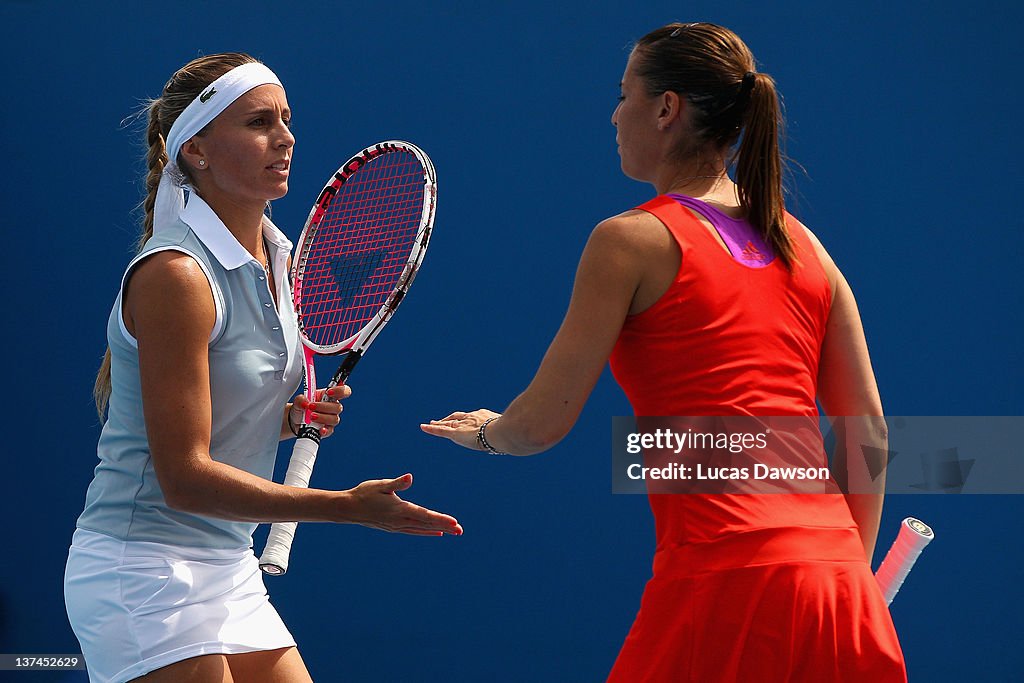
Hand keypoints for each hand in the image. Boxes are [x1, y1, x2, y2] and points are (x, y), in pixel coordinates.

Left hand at [289, 385, 351, 437]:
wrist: (295, 421)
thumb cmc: (301, 408)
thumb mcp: (298, 401)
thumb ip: (301, 399)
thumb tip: (305, 403)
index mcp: (329, 395)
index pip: (343, 391)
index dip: (340, 391)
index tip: (329, 392)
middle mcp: (332, 407)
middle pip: (338, 407)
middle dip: (324, 407)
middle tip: (311, 406)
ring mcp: (331, 419)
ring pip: (334, 419)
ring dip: (322, 417)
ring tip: (310, 417)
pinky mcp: (327, 429)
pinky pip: (330, 430)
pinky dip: (325, 430)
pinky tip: (319, 430)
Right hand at [345, 474, 462, 535]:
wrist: (348, 508)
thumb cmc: (364, 493)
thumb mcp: (381, 484)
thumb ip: (397, 482)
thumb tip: (410, 477)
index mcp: (400, 509)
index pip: (425, 515)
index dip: (440, 519)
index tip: (454, 522)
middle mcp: (400, 521)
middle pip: (427, 524)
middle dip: (445, 526)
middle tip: (460, 530)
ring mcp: (397, 526)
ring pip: (422, 529)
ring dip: (438, 530)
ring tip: (453, 532)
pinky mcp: (393, 528)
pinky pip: (414, 531)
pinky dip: (426, 531)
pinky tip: (436, 532)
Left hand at [420, 409, 501, 450]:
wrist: (502, 432)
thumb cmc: (509, 434)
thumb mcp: (509, 434)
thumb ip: (509, 437)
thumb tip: (518, 443)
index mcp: (483, 417)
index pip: (470, 417)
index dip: (465, 419)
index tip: (462, 421)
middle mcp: (471, 418)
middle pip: (456, 418)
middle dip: (449, 419)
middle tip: (442, 420)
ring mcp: (463, 425)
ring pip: (447, 424)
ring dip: (438, 424)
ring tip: (430, 424)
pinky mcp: (456, 434)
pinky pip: (440, 431)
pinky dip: (431, 429)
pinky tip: (423, 427)